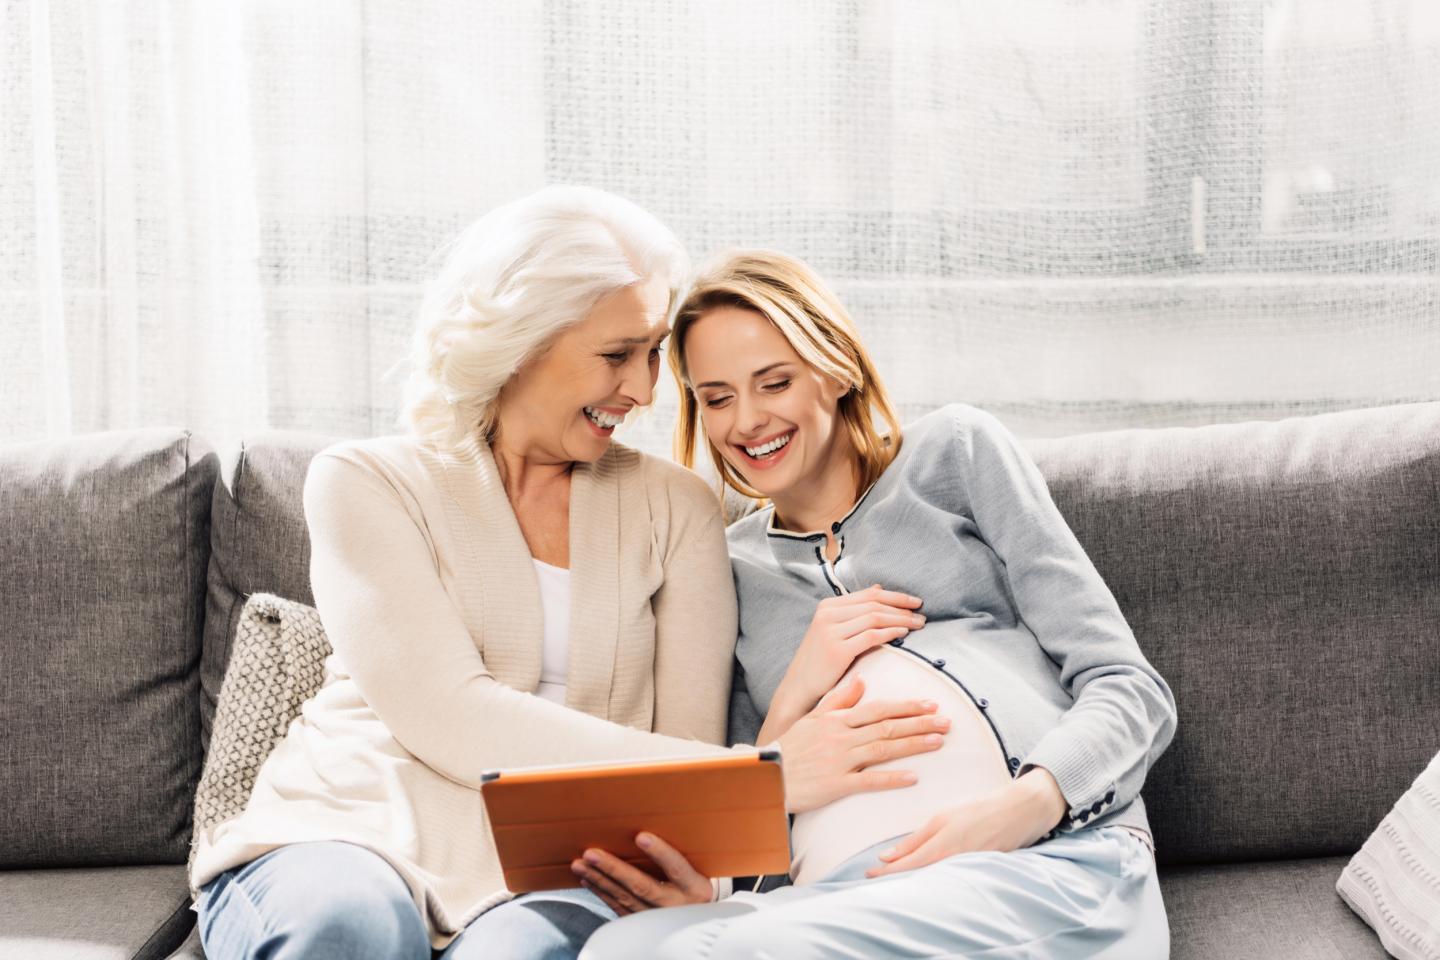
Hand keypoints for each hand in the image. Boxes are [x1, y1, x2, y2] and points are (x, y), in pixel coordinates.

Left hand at [570, 832, 712, 915]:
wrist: (700, 915)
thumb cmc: (695, 882)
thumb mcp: (698, 869)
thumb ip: (678, 855)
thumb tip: (646, 828)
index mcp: (693, 886)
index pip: (677, 867)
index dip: (660, 852)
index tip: (641, 836)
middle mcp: (675, 904)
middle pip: (642, 886)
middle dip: (614, 869)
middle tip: (591, 854)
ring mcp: (658, 917)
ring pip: (624, 897)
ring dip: (600, 880)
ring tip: (581, 864)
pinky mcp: (644, 924)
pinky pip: (618, 908)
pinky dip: (601, 893)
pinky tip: (588, 880)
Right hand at [766, 585, 925, 732]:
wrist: (801, 685)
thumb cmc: (821, 659)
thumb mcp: (833, 628)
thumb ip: (854, 609)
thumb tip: (878, 588)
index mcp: (828, 606)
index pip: (869, 595)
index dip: (895, 596)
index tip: (916, 602)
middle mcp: (827, 614)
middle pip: (874, 604)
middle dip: (901, 608)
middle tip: (922, 614)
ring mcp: (830, 631)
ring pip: (875, 618)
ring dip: (900, 620)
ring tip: (918, 625)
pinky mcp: (837, 649)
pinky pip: (871, 636)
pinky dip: (890, 633)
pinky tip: (903, 635)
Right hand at [776, 674, 950, 813]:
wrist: (764, 773)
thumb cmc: (789, 747)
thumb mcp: (811, 718)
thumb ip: (838, 700)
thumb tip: (861, 681)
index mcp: (837, 720)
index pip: (879, 709)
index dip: (907, 706)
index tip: (931, 703)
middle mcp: (842, 737)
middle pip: (888, 726)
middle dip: (920, 723)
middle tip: (947, 721)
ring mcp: (840, 760)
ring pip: (884, 749)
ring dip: (913, 744)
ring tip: (939, 742)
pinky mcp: (837, 784)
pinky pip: (869, 780)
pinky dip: (892, 778)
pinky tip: (913, 777)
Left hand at [865, 767, 1067, 877]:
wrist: (1021, 810)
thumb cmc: (980, 808)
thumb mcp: (944, 816)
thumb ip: (918, 838)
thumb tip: (888, 855)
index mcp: (944, 839)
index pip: (909, 862)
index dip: (888, 872)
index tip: (869, 875)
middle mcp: (955, 856)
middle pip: (919, 874)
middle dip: (896, 878)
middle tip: (874, 880)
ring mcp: (969, 865)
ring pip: (934, 878)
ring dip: (913, 880)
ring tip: (892, 880)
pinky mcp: (980, 870)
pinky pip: (951, 878)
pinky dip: (934, 879)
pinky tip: (924, 879)